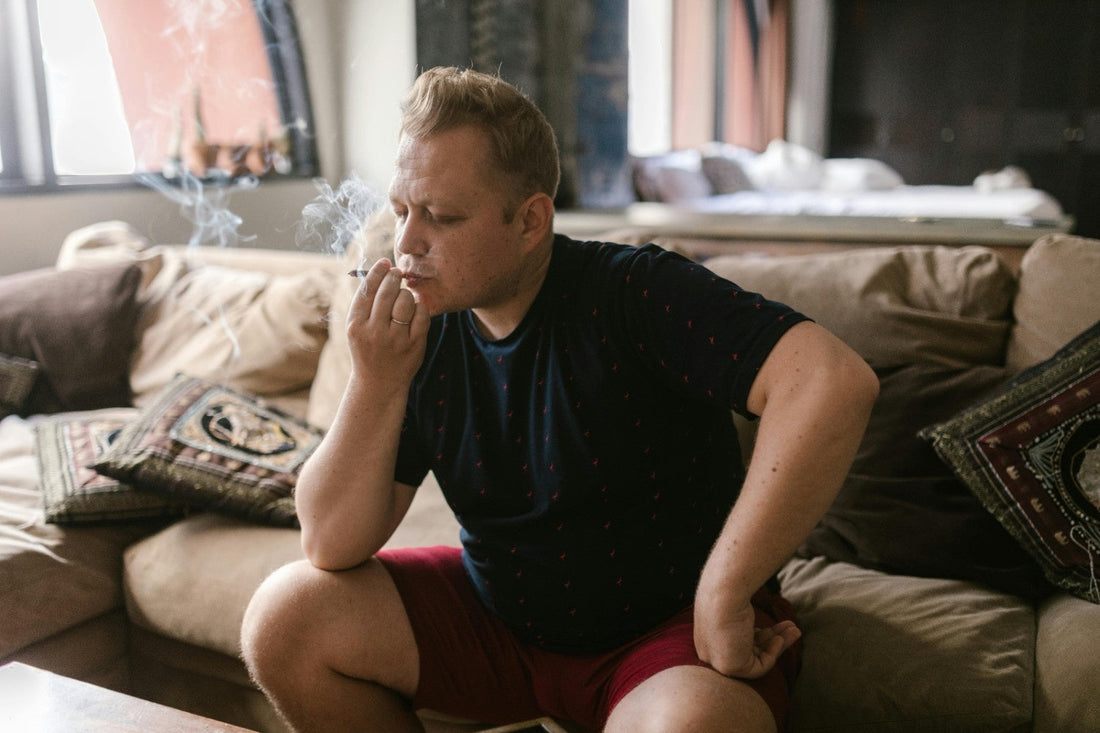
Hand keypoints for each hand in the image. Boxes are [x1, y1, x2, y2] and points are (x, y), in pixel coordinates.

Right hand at [346, 258, 428, 388]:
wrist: (378, 384)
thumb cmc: (367, 349)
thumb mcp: (357, 329)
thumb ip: (365, 304)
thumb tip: (379, 271)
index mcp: (355, 325)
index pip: (367, 290)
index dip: (377, 272)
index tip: (384, 263)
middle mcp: (374, 332)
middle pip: (387, 292)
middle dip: (393, 278)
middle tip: (397, 273)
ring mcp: (396, 340)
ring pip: (406, 300)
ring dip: (406, 294)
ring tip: (403, 298)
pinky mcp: (415, 345)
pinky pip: (422, 314)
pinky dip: (419, 308)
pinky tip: (414, 312)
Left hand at [694, 600, 800, 679]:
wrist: (724, 594)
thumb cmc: (728, 593)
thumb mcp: (738, 608)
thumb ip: (744, 618)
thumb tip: (758, 610)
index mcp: (709, 635)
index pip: (738, 641)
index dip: (761, 635)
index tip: (776, 625)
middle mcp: (711, 649)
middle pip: (749, 650)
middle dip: (774, 638)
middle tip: (792, 628)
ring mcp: (718, 660)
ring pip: (756, 657)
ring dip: (779, 644)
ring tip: (796, 630)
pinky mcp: (729, 668)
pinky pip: (758, 667)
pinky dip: (772, 654)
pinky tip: (778, 638)